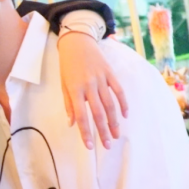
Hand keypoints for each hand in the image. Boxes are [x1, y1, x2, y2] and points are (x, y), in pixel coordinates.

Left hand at [57, 33, 127, 149]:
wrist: (77, 42)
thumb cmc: (67, 65)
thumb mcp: (63, 84)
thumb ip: (69, 105)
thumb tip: (71, 124)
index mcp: (75, 90)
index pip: (81, 115)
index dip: (86, 132)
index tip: (90, 146)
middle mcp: (89, 85)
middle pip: (98, 113)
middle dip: (103, 131)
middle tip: (108, 145)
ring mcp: (101, 79)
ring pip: (110, 104)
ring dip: (114, 121)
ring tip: (116, 134)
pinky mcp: (110, 73)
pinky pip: (119, 90)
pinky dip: (123, 103)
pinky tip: (125, 115)